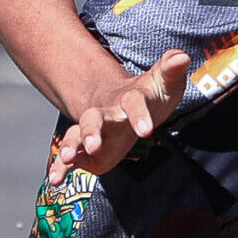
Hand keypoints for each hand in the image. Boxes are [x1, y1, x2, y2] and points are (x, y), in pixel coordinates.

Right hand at [48, 48, 189, 186]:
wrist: (126, 105)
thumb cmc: (150, 95)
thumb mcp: (164, 82)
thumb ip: (171, 70)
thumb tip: (183, 57)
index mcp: (130, 99)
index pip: (133, 104)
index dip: (139, 116)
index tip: (146, 131)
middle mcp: (107, 114)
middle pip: (94, 118)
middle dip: (92, 131)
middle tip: (94, 145)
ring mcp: (94, 131)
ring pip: (77, 136)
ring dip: (71, 146)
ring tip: (67, 158)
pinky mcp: (86, 149)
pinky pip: (70, 158)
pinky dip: (61, 168)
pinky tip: (54, 180)